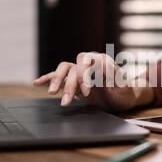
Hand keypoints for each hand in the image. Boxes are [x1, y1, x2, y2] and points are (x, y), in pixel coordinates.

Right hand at [33, 52, 154, 111]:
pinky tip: (37, 83)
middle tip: (68, 100)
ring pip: (64, 69)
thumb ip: (115, 76)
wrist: (123, 99)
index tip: (86, 93)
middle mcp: (89, 63)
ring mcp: (80, 71)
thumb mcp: (124, 87)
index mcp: (102, 61)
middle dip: (69, 83)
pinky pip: (59, 76)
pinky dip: (48, 78)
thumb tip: (103, 64)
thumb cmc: (125, 93)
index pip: (87, 61)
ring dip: (57, 81)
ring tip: (52, 94)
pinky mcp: (73, 80)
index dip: (84, 75)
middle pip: (73, 66)